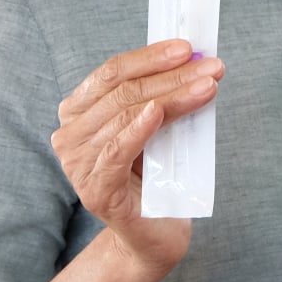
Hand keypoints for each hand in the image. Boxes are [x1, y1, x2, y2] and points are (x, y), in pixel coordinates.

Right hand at [53, 40, 222, 277]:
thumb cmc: (156, 176)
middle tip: (212, 67)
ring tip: (208, 87)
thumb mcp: (155, 129)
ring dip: (171, 97)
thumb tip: (194, 61)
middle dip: (171, 75)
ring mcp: (78, 165)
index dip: (149, 56)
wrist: (154, 234)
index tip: (187, 47)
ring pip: (126, 116)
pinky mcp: (95, 191)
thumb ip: (159, 97)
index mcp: (77, 112)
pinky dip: (138, 128)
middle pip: (122, 92)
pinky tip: (158, 111)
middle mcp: (69, 135)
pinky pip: (116, 151)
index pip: (111, 73)